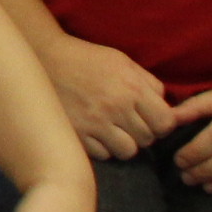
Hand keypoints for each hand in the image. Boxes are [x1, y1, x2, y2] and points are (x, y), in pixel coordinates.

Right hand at [43, 33, 174, 161]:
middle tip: (128, 123)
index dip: (162, 124)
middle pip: (147, 139)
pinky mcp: (76, 132)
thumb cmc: (87, 59)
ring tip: (113, 131)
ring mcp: (95, 122)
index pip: (166, 123)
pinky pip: (103, 154)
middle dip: (141, 133)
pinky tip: (94, 133)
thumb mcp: (123, 62)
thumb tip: (166, 108)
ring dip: (123, 143)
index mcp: (132, 88)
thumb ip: (149, 84)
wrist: (45, 57)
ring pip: (127, 151)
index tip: (152, 120)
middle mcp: (116, 107)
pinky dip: (102, 147)